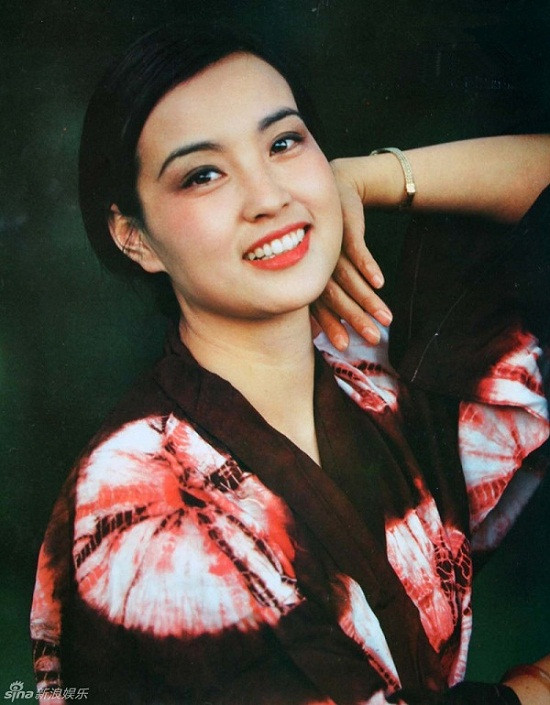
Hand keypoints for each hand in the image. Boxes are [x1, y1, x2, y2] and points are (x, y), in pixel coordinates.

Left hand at [311, 158, 391, 349]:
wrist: (336, 191)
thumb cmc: (329, 238)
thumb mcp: (324, 266)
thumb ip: (327, 296)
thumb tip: (326, 332)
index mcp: (310, 277)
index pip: (320, 307)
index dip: (332, 326)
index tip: (344, 347)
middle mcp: (317, 266)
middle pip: (338, 297)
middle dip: (356, 319)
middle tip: (373, 339)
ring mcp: (330, 248)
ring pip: (350, 278)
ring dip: (368, 298)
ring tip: (387, 317)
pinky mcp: (345, 231)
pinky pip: (357, 252)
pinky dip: (368, 267)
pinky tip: (380, 282)